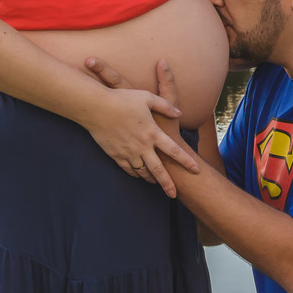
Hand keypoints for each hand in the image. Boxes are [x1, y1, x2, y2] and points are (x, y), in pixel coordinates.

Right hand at [84, 57, 199, 197]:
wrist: (96, 107)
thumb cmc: (122, 99)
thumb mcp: (147, 98)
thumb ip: (165, 106)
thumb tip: (179, 113)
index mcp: (153, 133)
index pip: (174, 151)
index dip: (186, 161)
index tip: (196, 170)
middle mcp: (142, 146)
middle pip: (158, 170)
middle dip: (167, 184)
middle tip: (174, 194)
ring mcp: (128, 152)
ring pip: (142, 172)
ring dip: (151, 179)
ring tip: (156, 184)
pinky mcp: (115, 154)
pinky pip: (127, 169)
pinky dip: (134, 174)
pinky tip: (138, 176)